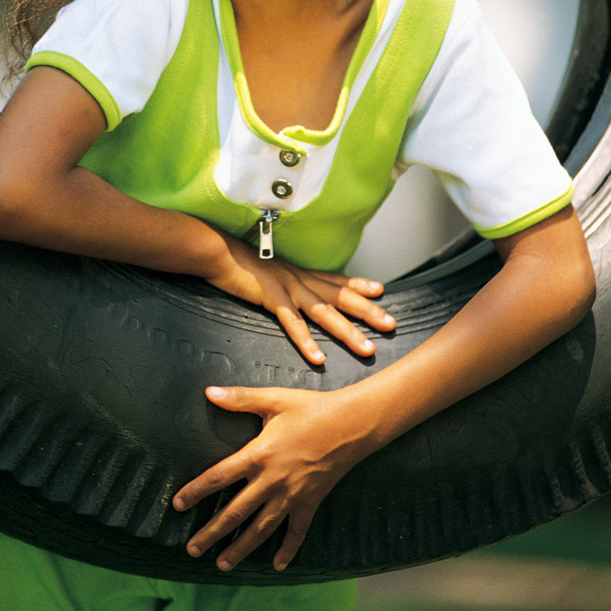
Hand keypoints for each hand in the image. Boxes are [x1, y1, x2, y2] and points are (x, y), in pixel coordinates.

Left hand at [173, 384, 367, 570]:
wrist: (351, 425)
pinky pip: (297, 532)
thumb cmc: (310, 408)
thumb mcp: (273, 399)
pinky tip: (276, 565)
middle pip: (235, 513)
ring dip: (240, 548)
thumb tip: (209, 391)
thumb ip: (240, 398)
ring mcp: (291, 496)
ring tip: (221, 564)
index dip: (196, 491)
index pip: (219, 477)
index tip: (177, 505)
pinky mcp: (310, 503)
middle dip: (211, 532)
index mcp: (259, 455)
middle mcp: (272, 481)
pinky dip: (287, 550)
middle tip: (192, 549)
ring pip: (261, 529)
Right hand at [206, 235, 395, 364]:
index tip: (381, 291)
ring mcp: (288, 288)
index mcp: (300, 274)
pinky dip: (306, 341)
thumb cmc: (241, 263)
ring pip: (325, 313)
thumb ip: (287, 281)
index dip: (359, 285)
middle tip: (391, 324)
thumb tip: (299, 289)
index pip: (336, 279)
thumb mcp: (271, 270)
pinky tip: (318, 358)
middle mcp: (300, 279)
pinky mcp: (271, 298)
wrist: (219, 252)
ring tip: (367, 348)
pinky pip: (292, 324)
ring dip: (347, 331)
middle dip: (367, 312)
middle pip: (340, 297)